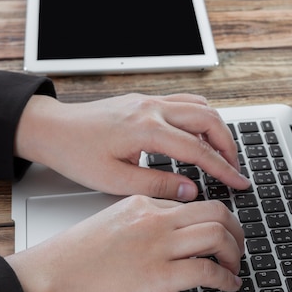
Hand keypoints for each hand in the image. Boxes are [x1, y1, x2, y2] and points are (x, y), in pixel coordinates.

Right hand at [6, 195, 244, 291]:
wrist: (47, 278)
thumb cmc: (72, 258)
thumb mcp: (110, 224)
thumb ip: (141, 223)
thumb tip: (168, 237)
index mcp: (141, 203)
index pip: (194, 203)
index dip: (216, 219)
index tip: (222, 232)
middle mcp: (154, 219)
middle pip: (216, 212)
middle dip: (237, 230)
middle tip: (239, 246)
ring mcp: (157, 246)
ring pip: (218, 236)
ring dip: (235, 253)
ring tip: (235, 267)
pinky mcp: (158, 276)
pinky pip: (207, 271)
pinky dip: (226, 279)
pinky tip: (228, 286)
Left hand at [14, 93, 250, 198]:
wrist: (51, 129)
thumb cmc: (75, 153)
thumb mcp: (114, 181)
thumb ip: (157, 186)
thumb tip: (190, 191)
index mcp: (146, 130)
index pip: (198, 150)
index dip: (224, 169)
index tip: (239, 183)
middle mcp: (152, 109)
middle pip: (209, 119)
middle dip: (229, 145)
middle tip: (235, 168)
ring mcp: (149, 100)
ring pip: (200, 106)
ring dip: (217, 129)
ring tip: (221, 154)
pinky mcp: (145, 100)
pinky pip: (185, 102)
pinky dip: (200, 118)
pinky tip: (198, 136)